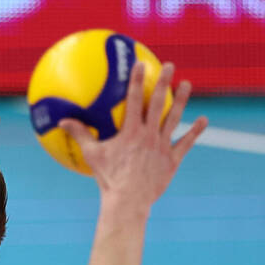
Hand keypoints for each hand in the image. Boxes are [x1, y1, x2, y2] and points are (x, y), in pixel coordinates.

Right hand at [60, 62, 207, 207]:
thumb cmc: (109, 178)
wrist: (128, 202)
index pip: (134, 99)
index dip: (137, 79)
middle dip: (164, 82)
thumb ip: (79, 134)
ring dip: (182, 100)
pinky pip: (186, 143)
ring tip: (187, 83)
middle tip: (169, 65)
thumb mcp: (92, 155)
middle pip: (158, 102)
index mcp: (131, 131)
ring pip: (174, 118)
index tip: (140, 63)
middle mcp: (149, 135)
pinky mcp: (172, 160)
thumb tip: (62, 121)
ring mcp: (162, 147)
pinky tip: (203, 120)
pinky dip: (195, 131)